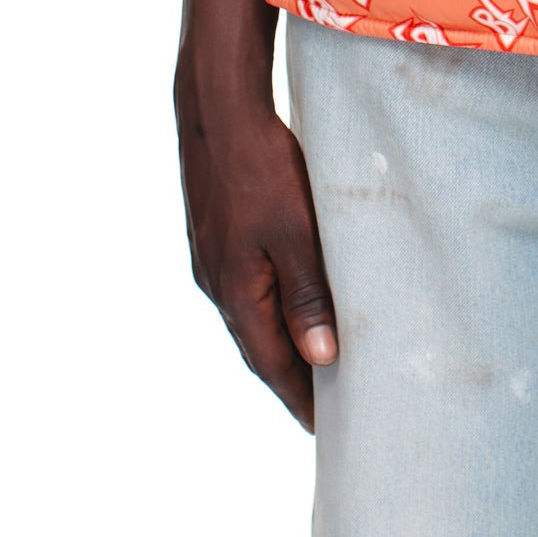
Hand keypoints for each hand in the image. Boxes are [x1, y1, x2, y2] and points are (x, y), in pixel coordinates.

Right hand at [175, 57, 337, 430]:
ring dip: (280, 338)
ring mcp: (213, 257)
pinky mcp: (217, 233)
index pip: (271, 362)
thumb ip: (306, 295)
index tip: (323, 426)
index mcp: (235, 292)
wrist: (219, 110)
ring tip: (314, 356)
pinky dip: (271, 304)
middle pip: (258, 344)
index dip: (298, 394)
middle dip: (290, 374)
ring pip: (252, 313)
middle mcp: (218, 283)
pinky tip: (290, 298)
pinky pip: (247, 285)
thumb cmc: (261, 169)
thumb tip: (319, 356)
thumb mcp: (294, 233)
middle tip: (324, 402)